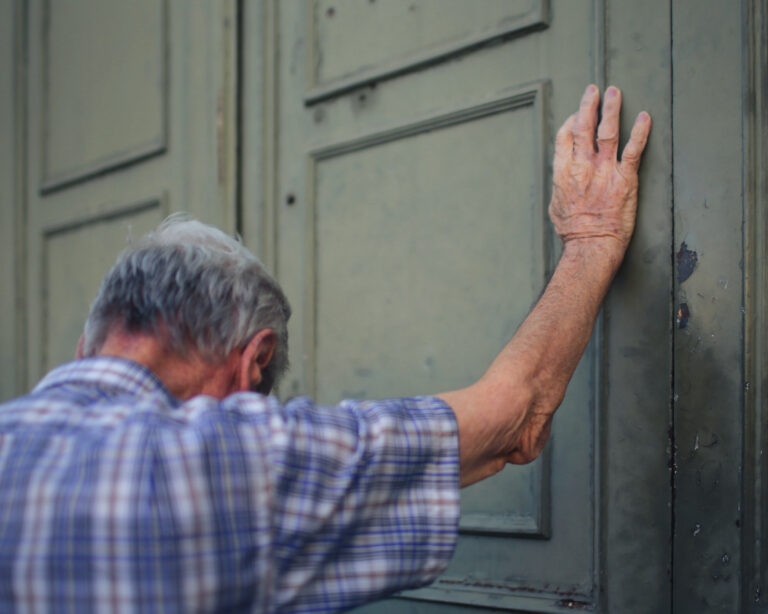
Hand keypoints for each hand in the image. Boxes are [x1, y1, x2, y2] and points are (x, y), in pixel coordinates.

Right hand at [548, 84, 650, 253]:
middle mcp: (582, 167)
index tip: (575, 114)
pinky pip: (634, 149)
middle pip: (583, 127)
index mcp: (563, 172)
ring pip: (607, 131)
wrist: (591, 245)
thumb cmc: (573, 232)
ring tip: (615, 93)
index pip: (564, 137)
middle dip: (588, 105)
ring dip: (611, 109)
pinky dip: (640, 131)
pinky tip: (645, 117)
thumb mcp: (556, 207)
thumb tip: (562, 181)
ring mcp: (605, 171)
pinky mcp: (625, 179)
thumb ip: (560, 187)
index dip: (570, 121)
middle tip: (593, 90)